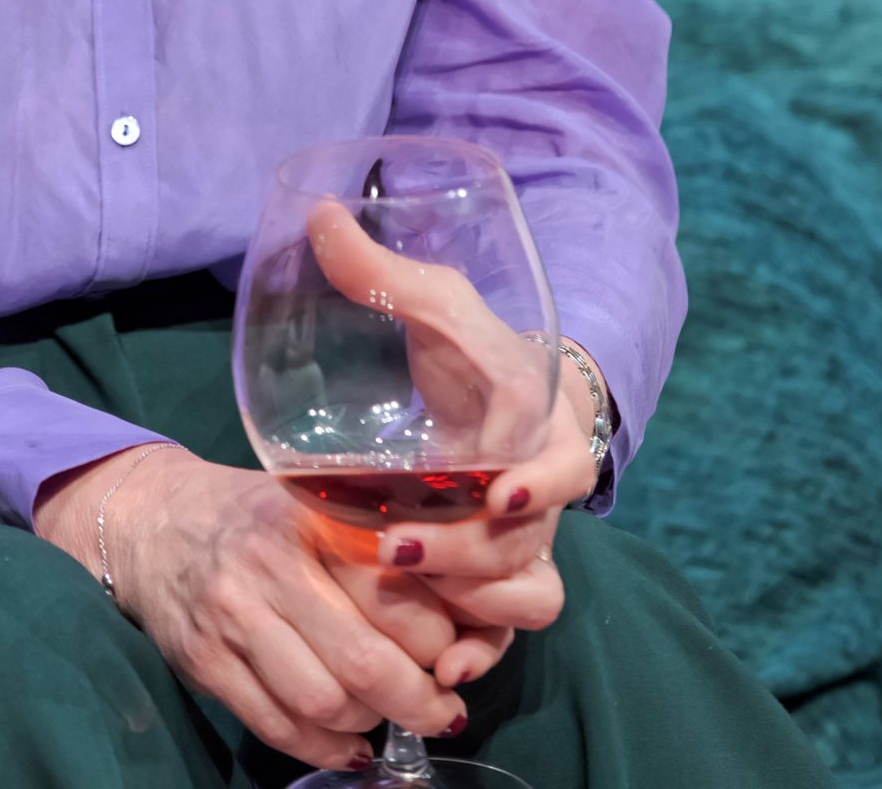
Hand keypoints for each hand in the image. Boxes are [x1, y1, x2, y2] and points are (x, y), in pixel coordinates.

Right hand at [35, 447, 506, 770]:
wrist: (154, 517)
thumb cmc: (258, 512)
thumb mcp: (317, 502)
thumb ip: (376, 545)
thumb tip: (461, 613)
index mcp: (311, 516)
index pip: (396, 593)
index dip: (442, 639)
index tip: (461, 652)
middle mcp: (270, 564)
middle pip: (364, 662)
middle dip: (419, 702)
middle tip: (444, 710)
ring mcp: (231, 617)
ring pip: (323, 702)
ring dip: (371, 724)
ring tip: (388, 717)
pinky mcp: (203, 662)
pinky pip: (277, 726)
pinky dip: (324, 748)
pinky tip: (348, 740)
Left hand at [306, 204, 600, 631]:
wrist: (497, 400)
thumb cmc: (470, 349)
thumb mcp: (436, 305)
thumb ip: (382, 270)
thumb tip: (317, 214)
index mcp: (539, 426)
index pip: (564, 464)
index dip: (539, 486)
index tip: (499, 493)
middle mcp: (542, 495)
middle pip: (532, 546)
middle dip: (469, 554)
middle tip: (400, 543)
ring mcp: (525, 546)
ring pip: (527, 595)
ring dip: (467, 600)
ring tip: (401, 583)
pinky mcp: (499, 581)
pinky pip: (503, 632)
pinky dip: (474, 648)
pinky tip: (435, 667)